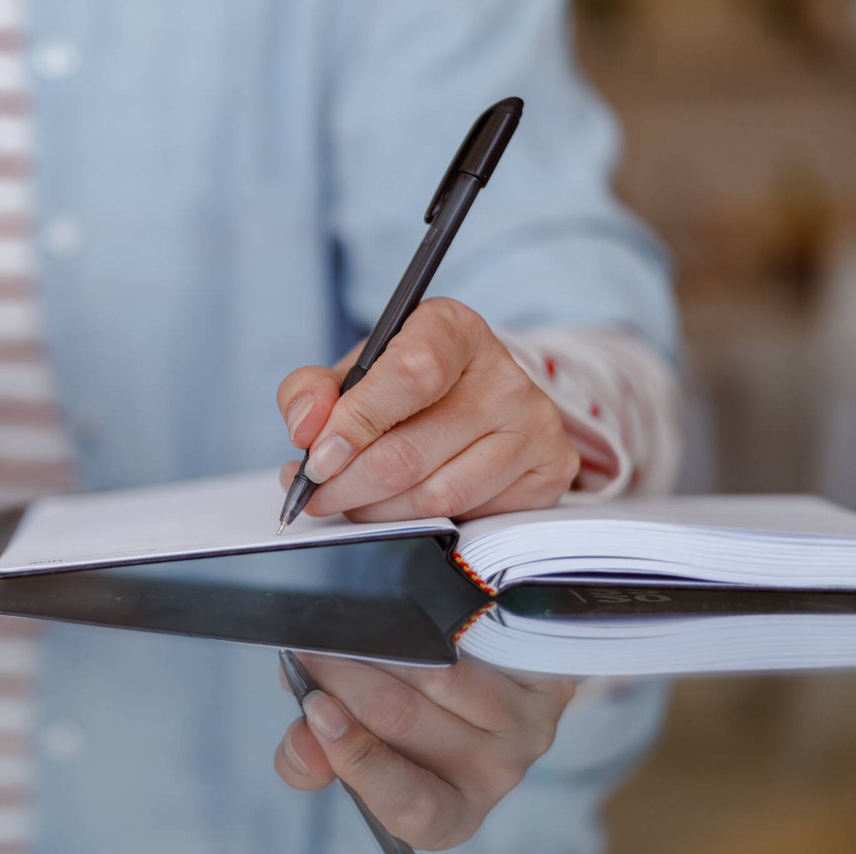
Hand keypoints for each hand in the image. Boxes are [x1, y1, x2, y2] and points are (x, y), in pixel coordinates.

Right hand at [273, 654, 575, 849]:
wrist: (486, 672)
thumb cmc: (411, 715)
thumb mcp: (357, 746)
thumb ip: (314, 756)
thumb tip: (301, 744)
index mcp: (444, 814)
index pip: (410, 808)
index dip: (359, 760)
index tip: (316, 710)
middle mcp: (491, 779)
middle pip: (406, 723)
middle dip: (343, 680)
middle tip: (309, 652)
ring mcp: (525, 730)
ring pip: (436, 677)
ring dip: (377, 647)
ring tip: (346, 630)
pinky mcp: (543, 682)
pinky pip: (473, 647)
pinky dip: (426, 628)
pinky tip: (401, 619)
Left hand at [276, 298, 579, 520]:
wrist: (474, 402)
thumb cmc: (404, 387)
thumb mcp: (352, 373)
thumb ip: (312, 391)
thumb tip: (306, 429)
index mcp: (453, 330)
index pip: (411, 374)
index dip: (357, 422)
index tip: (317, 457)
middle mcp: (504, 374)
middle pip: (410, 453)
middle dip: (346, 485)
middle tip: (315, 494)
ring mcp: (534, 425)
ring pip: (435, 497)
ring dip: (375, 510)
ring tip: (350, 499)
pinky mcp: (549, 472)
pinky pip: (467, 517)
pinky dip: (417, 522)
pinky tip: (399, 505)